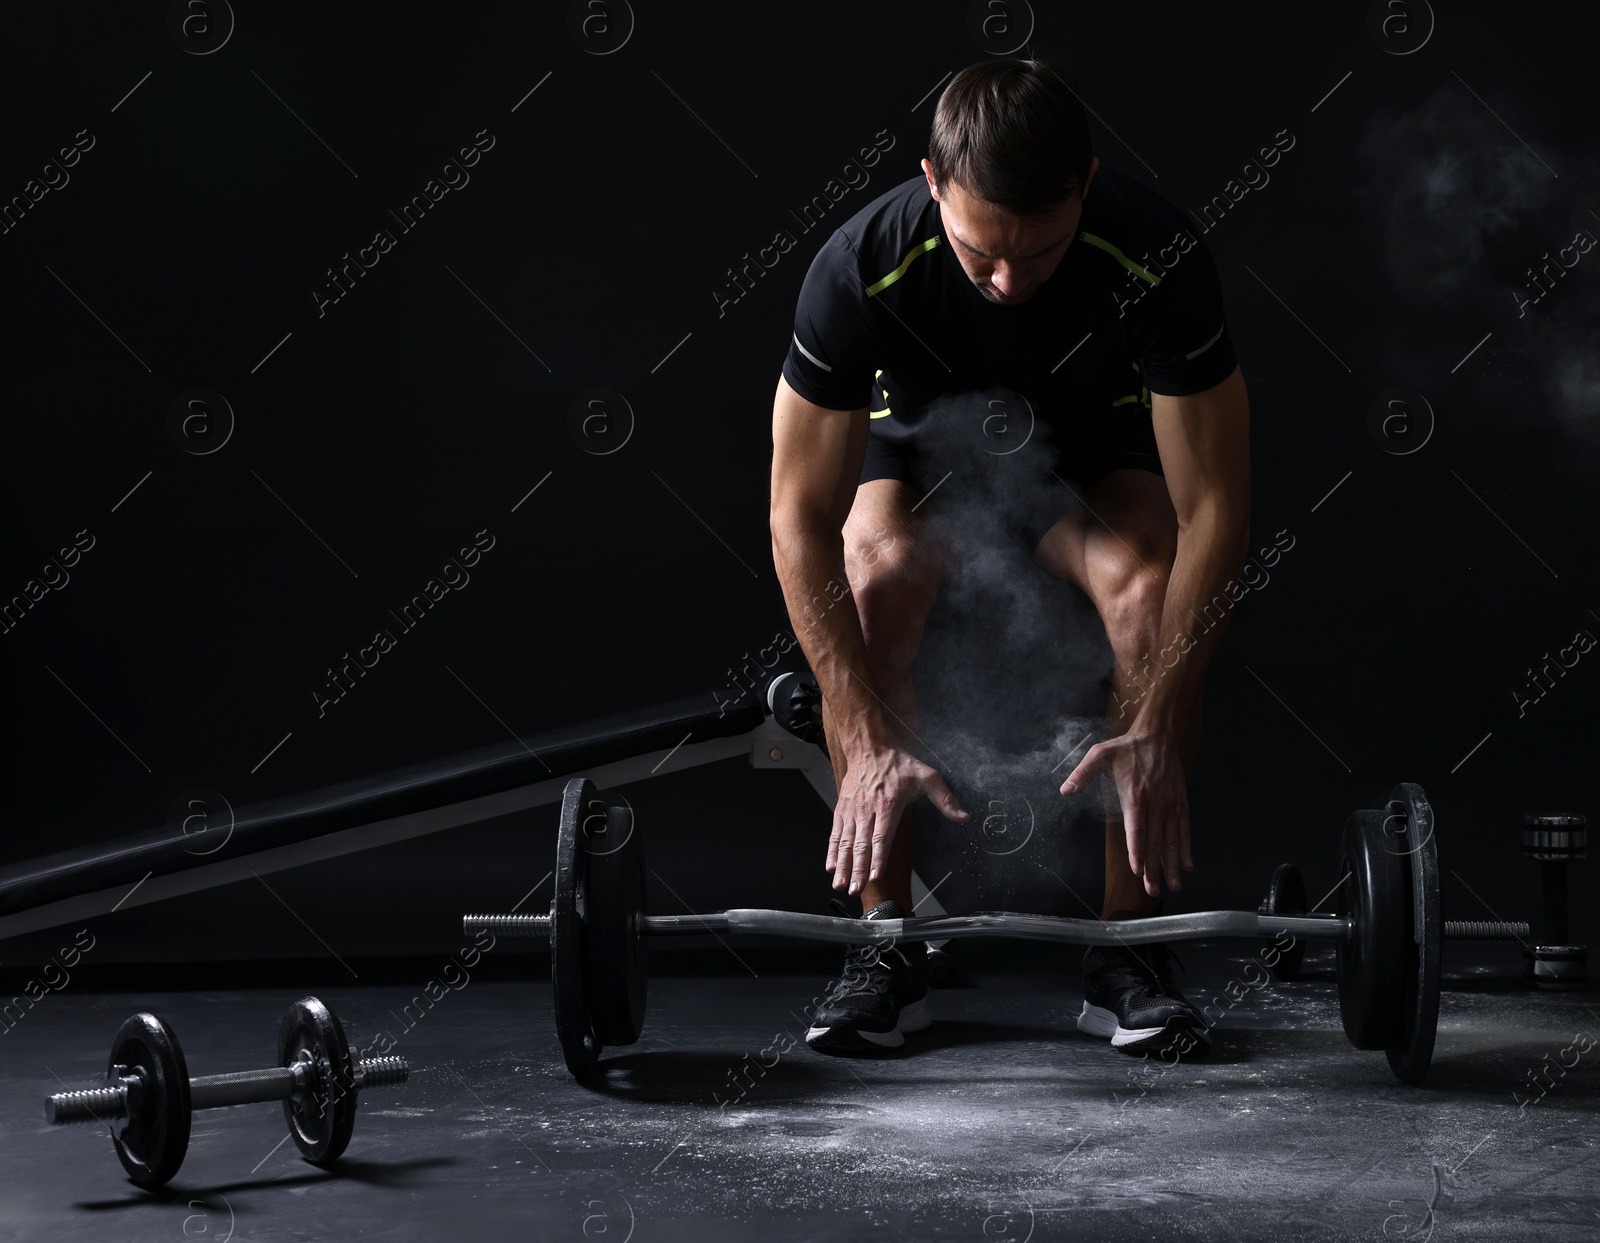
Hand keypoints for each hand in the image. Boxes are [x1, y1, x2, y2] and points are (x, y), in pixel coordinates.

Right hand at [827, 743, 968, 894]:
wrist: (870, 748)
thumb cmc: (898, 764)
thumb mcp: (927, 777)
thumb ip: (945, 799)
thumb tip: (963, 817)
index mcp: (888, 804)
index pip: (882, 836)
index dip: (878, 857)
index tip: (875, 875)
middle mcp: (867, 809)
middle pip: (861, 844)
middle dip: (857, 869)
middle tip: (854, 889)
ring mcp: (852, 810)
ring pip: (846, 842)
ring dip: (842, 865)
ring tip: (840, 884)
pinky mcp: (842, 810)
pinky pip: (836, 834)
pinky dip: (832, 851)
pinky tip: (830, 866)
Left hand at [1059, 727, 1191, 895]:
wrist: (1160, 735)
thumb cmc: (1127, 747)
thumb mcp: (1100, 754)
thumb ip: (1082, 774)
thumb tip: (1064, 790)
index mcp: (1136, 795)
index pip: (1137, 829)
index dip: (1137, 851)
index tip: (1138, 870)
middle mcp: (1156, 803)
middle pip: (1155, 841)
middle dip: (1154, 868)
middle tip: (1153, 890)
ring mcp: (1171, 805)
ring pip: (1172, 840)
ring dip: (1172, 864)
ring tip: (1173, 885)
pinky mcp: (1181, 803)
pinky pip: (1184, 830)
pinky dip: (1186, 848)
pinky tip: (1187, 865)